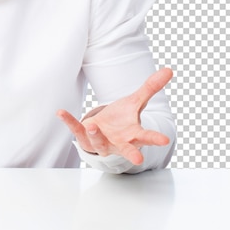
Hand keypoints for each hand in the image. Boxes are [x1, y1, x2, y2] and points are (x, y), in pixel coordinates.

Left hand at [56, 67, 172, 164]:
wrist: (104, 131)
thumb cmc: (122, 120)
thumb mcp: (135, 102)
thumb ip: (150, 88)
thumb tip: (169, 69)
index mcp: (133, 134)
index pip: (146, 136)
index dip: (155, 138)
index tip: (164, 140)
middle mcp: (119, 142)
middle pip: (126, 149)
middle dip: (131, 153)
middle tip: (138, 159)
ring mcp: (101, 142)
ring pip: (98, 142)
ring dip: (95, 135)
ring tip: (92, 124)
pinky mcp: (85, 138)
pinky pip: (76, 130)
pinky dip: (69, 121)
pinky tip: (61, 112)